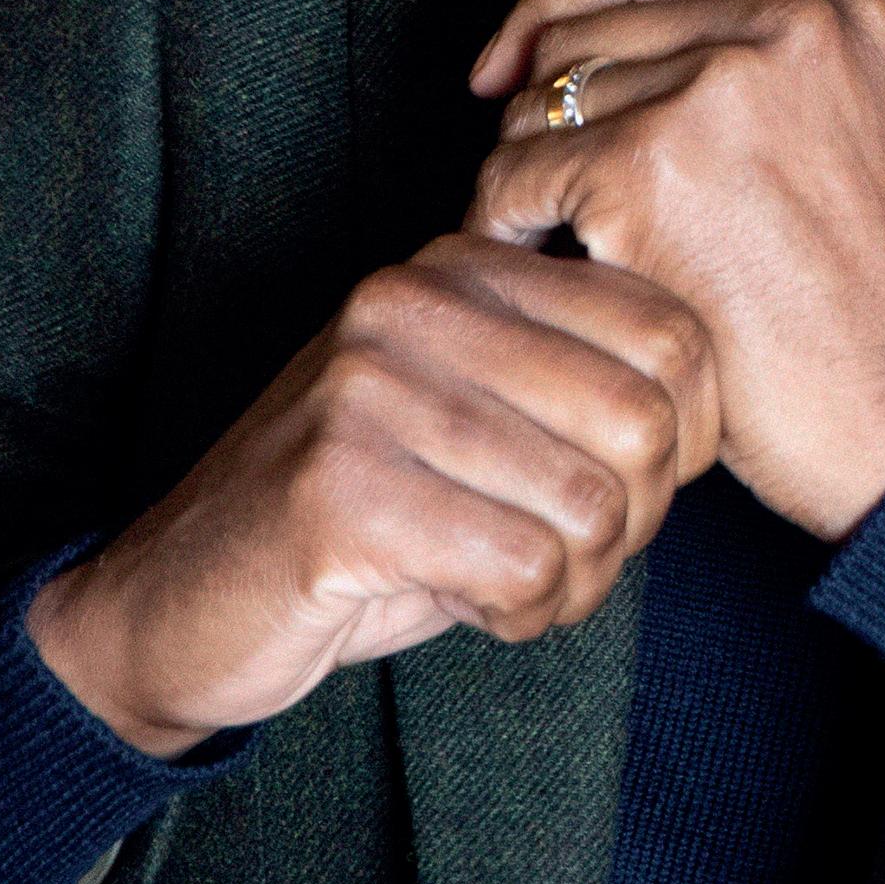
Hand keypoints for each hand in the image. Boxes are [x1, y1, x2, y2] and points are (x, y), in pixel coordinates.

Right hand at [29, 235, 717, 755]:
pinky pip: (523, 568)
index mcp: (460, 268)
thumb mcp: (471, 414)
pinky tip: (471, 606)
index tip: (634, 489)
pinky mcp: (339, 492)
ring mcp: (368, 391)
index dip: (689, 436)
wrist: (174, 594)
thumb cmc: (359, 511)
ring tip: (517, 586)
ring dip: (577, 579)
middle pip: (644, 420)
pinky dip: (523, 615)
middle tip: (572, 555)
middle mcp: (413, 304)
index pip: (670, 330)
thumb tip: (710, 411)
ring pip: (591, 504)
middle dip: (635, 519)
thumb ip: (574, 381)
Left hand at [468, 0, 884, 542]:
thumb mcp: (876, 140)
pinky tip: (530, 272)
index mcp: (846, 7)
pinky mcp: (653, 167)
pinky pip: (521, 177)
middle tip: (533, 181)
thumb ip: (790, 72)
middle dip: (539, 105)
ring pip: (544, 102)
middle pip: (587, 26)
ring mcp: (721, 90)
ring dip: (525, 174)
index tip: (518, 57)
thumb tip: (662, 55)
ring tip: (543, 241)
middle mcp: (788, 25)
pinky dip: (505, 226)